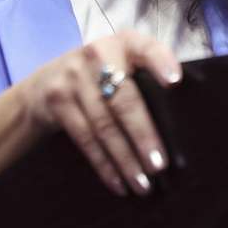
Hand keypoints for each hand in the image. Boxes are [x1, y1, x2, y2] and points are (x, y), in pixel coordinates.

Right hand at [18, 29, 181, 195]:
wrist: (45, 83)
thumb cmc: (101, 77)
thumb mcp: (122, 64)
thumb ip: (147, 78)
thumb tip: (183, 119)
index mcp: (124, 43)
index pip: (146, 48)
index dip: (160, 62)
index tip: (175, 82)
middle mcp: (98, 55)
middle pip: (124, 99)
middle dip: (143, 135)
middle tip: (159, 165)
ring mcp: (74, 78)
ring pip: (104, 125)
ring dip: (125, 159)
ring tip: (143, 184)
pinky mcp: (57, 101)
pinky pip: (85, 138)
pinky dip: (104, 164)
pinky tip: (118, 183)